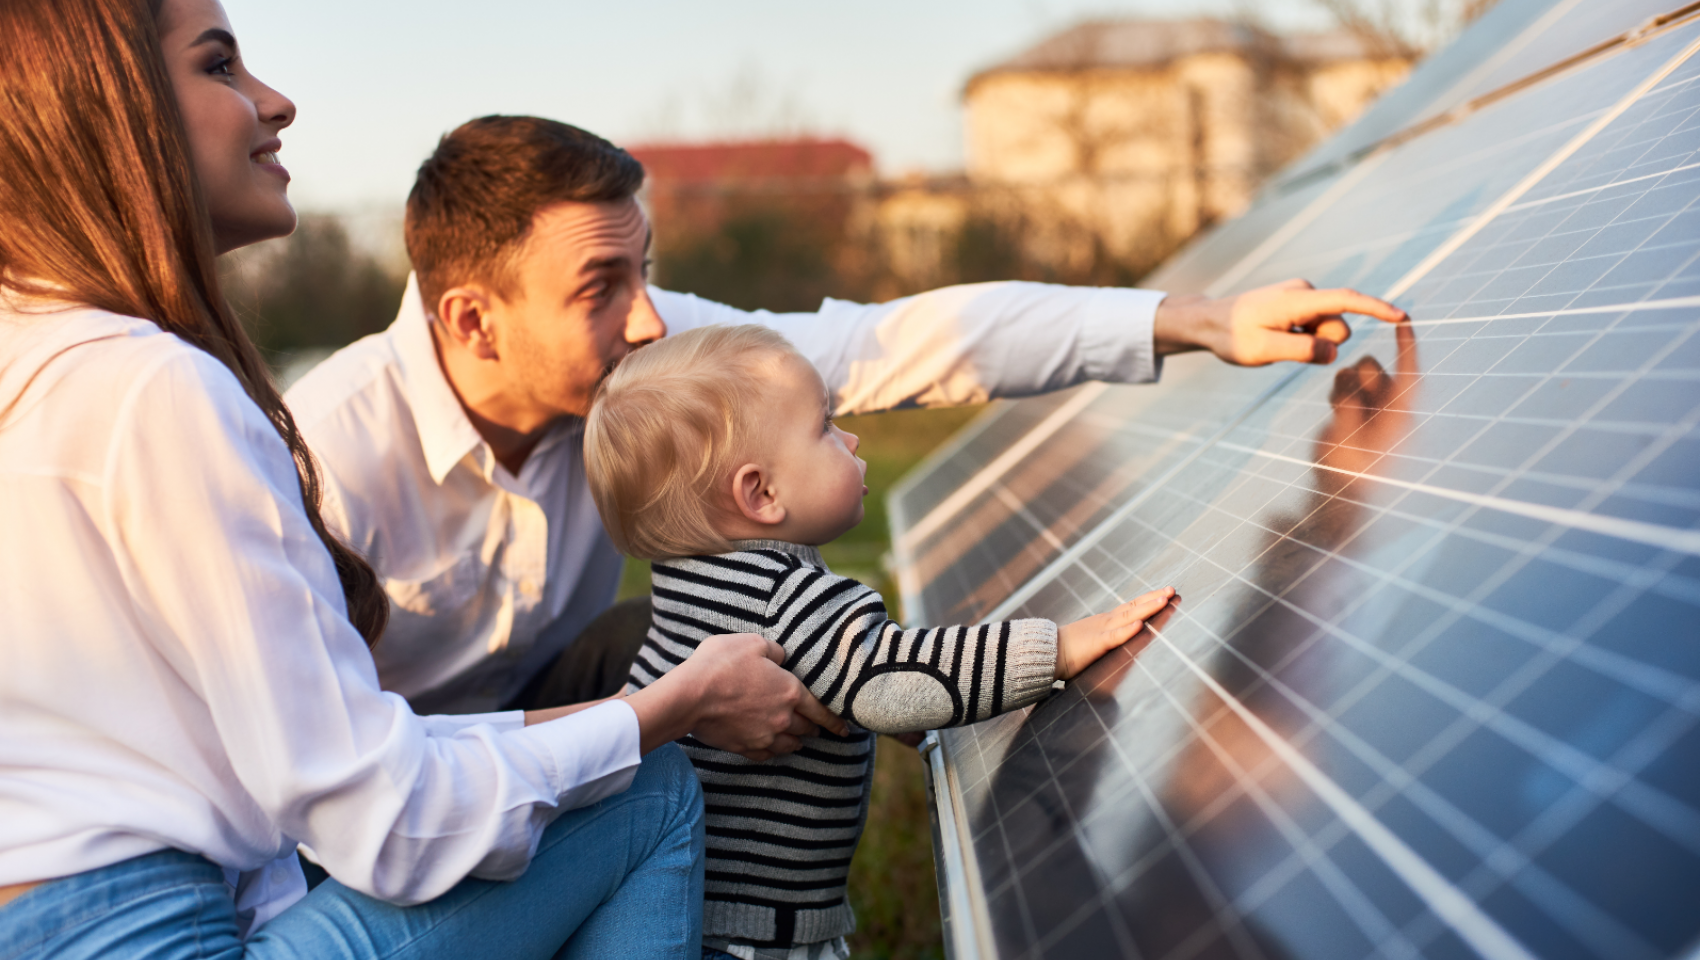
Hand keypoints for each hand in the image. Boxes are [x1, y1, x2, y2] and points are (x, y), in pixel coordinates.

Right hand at [625, 632, 848, 761]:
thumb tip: (782, 658)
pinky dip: (773, 751)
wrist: (689, 697)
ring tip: (796, 738)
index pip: (821, 710)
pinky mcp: (745, 748)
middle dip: (814, 728)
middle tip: (817, 727)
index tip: (845, 729)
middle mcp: (783, 719)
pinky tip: (770, 746)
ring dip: (796, 741)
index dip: (835, 721)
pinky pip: (767, 755)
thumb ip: (775, 651)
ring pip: (791, 745)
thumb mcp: (752, 643)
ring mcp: (764, 737)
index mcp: (790, 692)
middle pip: (808, 729)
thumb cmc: (720, 665)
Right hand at [1055, 587, 1175, 680]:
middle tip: (1173, 590)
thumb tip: (1119, 643)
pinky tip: (1140, 625)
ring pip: (1129, 617)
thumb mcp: (1092, 642)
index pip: (1131, 607)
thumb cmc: (1066, 651)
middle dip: (1155, 598)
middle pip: (1135, 607)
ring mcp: (1102, 631)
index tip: (1165, 593)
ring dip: (1148, 608)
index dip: (1149, 600)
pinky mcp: (1096, 645)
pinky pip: (1114, 637)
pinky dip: (1127, 631)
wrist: (1045, 652)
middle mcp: (1107, 622)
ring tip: (1164, 600)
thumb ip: (1107, 641)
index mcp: (1106, 622)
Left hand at [1153, 279, 1406, 365]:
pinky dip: (1304, 340)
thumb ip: (1300, 351)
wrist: (1209, 321)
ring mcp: (1302, 298)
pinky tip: (1278, 338)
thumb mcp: (1262, 351)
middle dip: (1323, 345)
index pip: (1346, 301)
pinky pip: (1316, 329)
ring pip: (1328, 331)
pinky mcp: (1299, 306)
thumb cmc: (1232, 336)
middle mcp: (1305, 292)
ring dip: (1311, 344)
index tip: (1402, 317)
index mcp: (1297, 299)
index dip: (1376, 309)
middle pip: (1338, 327)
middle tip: (1284, 348)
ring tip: (1276, 342)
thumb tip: (1334, 351)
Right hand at [1314, 319, 1419, 488]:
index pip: (1409, 372)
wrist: (1341, 494)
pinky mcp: (1357, 413)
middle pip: (1374, 368)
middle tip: (1343, 402)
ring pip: (1357, 375)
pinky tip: (1336, 414)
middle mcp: (1389, 407)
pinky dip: (1338, 394)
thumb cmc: (1349, 471)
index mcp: (1399, 414)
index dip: (1408, 345)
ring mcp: (1372, 410)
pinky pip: (1346, 387)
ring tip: (1338, 412)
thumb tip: (1345, 375)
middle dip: (1357, 375)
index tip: (1405, 320)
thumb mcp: (1346, 437)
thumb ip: (1347, 404)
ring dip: (1344, 385)